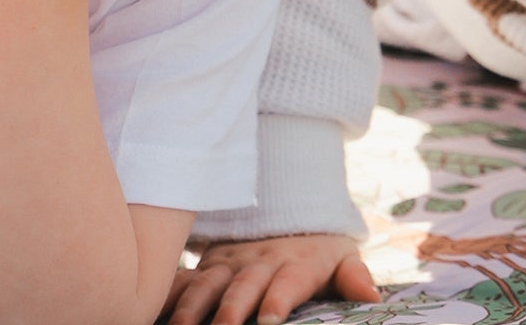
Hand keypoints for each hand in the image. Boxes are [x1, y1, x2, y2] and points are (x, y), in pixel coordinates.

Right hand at [165, 234, 376, 324]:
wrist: (288, 211)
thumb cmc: (320, 250)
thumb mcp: (342, 257)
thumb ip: (354, 276)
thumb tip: (372, 297)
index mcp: (296, 263)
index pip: (288, 282)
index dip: (278, 299)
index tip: (271, 319)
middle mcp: (259, 261)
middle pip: (243, 285)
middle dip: (232, 308)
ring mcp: (230, 261)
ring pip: (207, 283)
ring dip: (193, 307)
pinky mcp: (209, 263)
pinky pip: (185, 279)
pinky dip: (169, 294)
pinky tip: (153, 308)